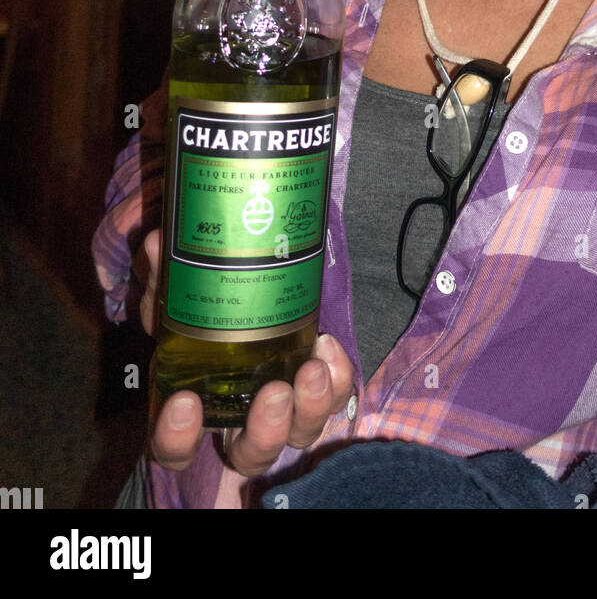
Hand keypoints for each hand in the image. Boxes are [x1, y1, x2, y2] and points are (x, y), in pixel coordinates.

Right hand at [138, 229, 354, 475]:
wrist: (252, 281)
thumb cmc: (204, 303)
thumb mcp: (178, 293)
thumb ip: (166, 275)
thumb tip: (158, 242)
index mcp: (195, 408)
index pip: (175, 449)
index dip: (177, 439)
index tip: (184, 403)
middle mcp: (240, 419)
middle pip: (252, 454)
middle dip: (266, 430)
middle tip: (274, 392)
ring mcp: (284, 406)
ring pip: (302, 433)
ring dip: (310, 406)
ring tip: (312, 368)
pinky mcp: (318, 385)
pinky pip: (334, 395)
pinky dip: (337, 377)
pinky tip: (328, 345)